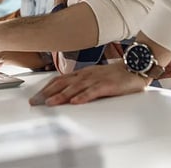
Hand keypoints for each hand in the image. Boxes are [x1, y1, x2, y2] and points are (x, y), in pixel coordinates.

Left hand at [28, 62, 148, 105]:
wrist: (136, 67)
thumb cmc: (117, 75)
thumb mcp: (95, 78)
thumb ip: (82, 85)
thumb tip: (68, 95)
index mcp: (82, 73)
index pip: (59, 79)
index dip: (46, 88)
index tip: (35, 96)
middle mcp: (86, 75)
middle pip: (62, 83)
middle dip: (47, 93)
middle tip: (35, 102)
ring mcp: (96, 79)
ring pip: (75, 87)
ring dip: (61, 95)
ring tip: (50, 103)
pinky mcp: (107, 85)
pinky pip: (93, 91)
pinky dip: (83, 96)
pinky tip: (75, 102)